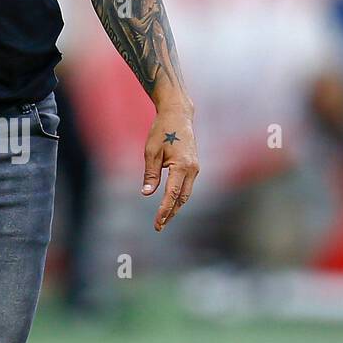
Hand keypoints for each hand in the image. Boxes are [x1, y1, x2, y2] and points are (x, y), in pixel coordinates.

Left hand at [142, 99, 198, 230]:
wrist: (178, 115)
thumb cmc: (162, 131)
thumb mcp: (151, 152)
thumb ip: (150, 174)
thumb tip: (146, 194)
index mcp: (182, 166)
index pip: (172, 194)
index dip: (164, 210)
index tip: (157, 223)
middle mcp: (192, 169)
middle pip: (182, 198)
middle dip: (170, 213)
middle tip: (158, 226)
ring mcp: (195, 168)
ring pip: (186, 194)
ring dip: (175, 207)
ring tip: (163, 219)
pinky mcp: (194, 166)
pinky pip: (187, 186)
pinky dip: (178, 197)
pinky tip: (170, 203)